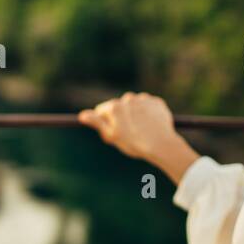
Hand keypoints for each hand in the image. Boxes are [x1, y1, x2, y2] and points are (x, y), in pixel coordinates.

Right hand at [78, 92, 200, 183]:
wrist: (161, 144)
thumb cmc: (134, 143)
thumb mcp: (111, 135)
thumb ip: (97, 123)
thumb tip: (82, 115)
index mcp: (114, 107)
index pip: (102, 110)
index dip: (105, 122)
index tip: (113, 132)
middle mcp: (128, 99)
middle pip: (119, 106)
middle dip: (121, 117)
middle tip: (129, 133)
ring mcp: (143, 99)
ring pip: (135, 105)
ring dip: (136, 114)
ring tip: (142, 130)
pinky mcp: (157, 102)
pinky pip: (149, 106)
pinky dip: (149, 113)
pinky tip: (152, 125)